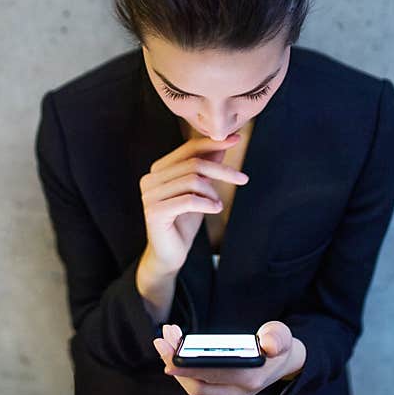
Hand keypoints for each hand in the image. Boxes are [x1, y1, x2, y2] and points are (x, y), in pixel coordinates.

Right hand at [139, 135, 248, 273]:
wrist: (170, 255)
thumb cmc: (184, 222)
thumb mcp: (199, 192)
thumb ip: (206, 169)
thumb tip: (221, 145)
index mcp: (159, 170)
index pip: (188, 149)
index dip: (213, 143)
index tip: (237, 139)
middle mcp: (150, 179)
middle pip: (193, 164)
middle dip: (222, 170)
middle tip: (243, 179)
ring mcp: (150, 195)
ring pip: (192, 180)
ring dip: (213, 192)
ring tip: (218, 204)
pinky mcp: (155, 212)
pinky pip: (188, 200)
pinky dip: (207, 203)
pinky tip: (215, 209)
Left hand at [152, 322, 306, 394]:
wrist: (285, 361)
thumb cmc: (279, 345)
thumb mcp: (282, 336)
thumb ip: (277, 338)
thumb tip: (268, 344)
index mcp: (252, 377)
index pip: (214, 376)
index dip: (189, 368)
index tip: (170, 356)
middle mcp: (239, 391)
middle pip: (197, 383)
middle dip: (176, 361)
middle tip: (162, 339)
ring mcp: (229, 394)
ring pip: (194, 384)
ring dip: (176, 362)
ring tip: (167, 338)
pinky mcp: (222, 390)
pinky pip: (198, 382)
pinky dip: (184, 365)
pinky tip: (176, 346)